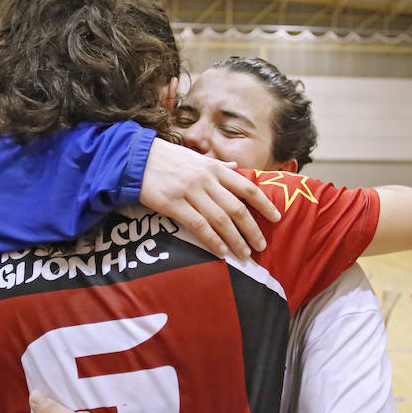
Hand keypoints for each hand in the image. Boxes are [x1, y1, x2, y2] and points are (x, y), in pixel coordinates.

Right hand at [140, 139, 281, 258]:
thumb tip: (236, 168)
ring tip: (245, 255)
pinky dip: (212, 240)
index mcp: (214, 168)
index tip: (276, 217)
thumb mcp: (196, 157)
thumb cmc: (167, 158)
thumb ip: (217, 166)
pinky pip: (198, 226)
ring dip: (235, 240)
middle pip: (237, 208)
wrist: (135, 158)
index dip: (264, 204)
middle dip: (252, 229)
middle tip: (261, 246)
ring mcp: (190, 192)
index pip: (247, 187)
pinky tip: (221, 252)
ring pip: (221, 220)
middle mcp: (206, 180)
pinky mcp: (174, 204)